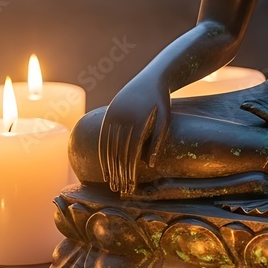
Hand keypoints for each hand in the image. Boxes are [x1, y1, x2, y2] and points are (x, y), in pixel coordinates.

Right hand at [98, 78, 170, 194]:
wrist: (152, 78)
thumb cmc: (162, 103)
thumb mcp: (165, 119)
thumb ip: (158, 141)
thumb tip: (149, 164)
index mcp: (139, 119)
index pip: (132, 151)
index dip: (130, 170)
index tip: (131, 186)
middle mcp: (123, 116)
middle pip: (118, 150)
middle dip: (119, 172)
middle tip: (121, 189)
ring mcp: (114, 113)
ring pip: (108, 144)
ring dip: (109, 165)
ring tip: (111, 182)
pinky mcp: (109, 111)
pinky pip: (103, 135)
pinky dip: (102, 152)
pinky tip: (104, 165)